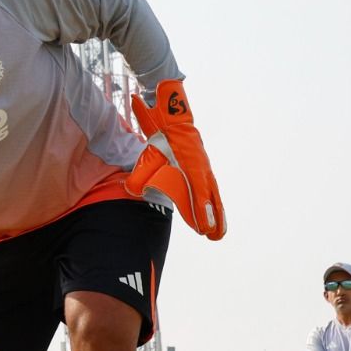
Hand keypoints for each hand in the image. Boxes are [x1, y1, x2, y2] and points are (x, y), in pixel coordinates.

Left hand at [126, 80, 225, 239]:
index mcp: (190, 163)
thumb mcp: (148, 151)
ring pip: (213, 193)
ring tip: (218, 234)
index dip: (202, 209)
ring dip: (216, 213)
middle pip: (210, 195)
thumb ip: (141, 168)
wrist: (173, 114)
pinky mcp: (203, 168)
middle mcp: (200, 167)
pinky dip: (214, 203)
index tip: (204, 226)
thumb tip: (131, 189)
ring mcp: (204, 167)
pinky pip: (211, 189)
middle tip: (213, 237)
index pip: (198, 190)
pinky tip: (216, 216)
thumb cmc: (161, 134)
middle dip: (213, 217)